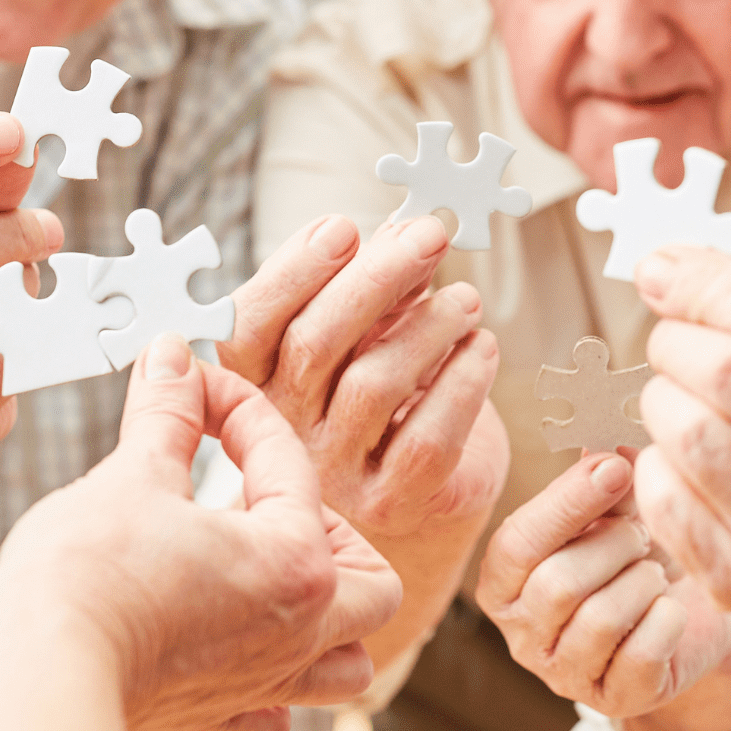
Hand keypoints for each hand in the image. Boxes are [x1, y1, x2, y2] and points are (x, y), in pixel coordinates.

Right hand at [0, 333, 402, 730]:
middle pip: (372, 586)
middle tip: (268, 500)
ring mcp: (260, 683)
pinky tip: (237, 651)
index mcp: (295, 562)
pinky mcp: (211, 717)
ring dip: (330, 620)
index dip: (236, 407)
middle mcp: (298, 632)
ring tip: (275, 578)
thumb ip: (167, 414)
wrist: (39, 675)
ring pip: (345, 663)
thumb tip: (173, 363)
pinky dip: (273, 687)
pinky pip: (275, 714)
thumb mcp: (131, 474)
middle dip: (334, 533)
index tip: (195, 387)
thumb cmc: (87, 580)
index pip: (287, 461)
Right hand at [221, 214, 504, 544]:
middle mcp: (284, 430)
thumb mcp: (370, 336)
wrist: (423, 494)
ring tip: (467, 300)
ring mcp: (335, 474)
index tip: (344, 227)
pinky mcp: (391, 503)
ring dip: (428, 327)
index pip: (248, 324)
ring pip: (372, 386)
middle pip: (314, 345)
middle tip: (429, 235)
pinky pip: (427, 441)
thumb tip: (407, 229)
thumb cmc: (389, 399)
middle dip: (375, 279)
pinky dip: (461, 385)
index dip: (293, 271)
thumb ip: (378, 289)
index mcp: (258, 381)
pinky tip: (482, 350)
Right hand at [479, 452, 730, 730]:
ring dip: (641, 581)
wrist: (685, 623)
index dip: (566, 502)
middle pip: (557, 585)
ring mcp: (564, 675)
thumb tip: (609, 444)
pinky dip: (666, 619)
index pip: (517, 544)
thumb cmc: (634, 561)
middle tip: (641, 535)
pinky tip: (670, 608)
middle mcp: (521, 635)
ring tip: (655, 571)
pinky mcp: (614, 700)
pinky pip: (642, 654)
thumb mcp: (615, 515)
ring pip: (599, 620)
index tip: (615, 468)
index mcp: (504, 583)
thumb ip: (604, 481)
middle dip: (612, 546)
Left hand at [630, 248, 730, 649]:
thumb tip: (669, 268)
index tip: (661, 270)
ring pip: (687, 432)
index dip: (703, 282)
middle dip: (675, 340)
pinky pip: (664, 496)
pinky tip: (681, 459)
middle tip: (674, 342)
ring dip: (660, 399)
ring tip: (679, 399)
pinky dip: (656, 462)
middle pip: (724, 371)